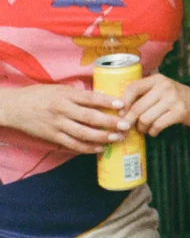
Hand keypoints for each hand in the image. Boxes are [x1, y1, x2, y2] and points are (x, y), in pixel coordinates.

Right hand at [0, 84, 126, 153]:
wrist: (15, 107)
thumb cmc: (41, 95)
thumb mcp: (61, 89)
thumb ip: (80, 94)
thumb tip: (104, 96)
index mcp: (66, 95)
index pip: (90, 98)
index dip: (107, 102)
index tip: (122, 105)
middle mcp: (62, 110)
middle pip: (90, 118)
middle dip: (110, 123)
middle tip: (125, 125)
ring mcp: (57, 125)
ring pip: (83, 134)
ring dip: (102, 137)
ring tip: (117, 138)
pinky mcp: (52, 137)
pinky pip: (72, 144)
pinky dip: (87, 148)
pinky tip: (100, 148)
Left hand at [120, 75, 189, 135]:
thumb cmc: (177, 99)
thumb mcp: (162, 90)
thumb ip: (144, 95)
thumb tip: (118, 110)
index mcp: (158, 79)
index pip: (132, 88)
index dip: (122, 103)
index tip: (120, 114)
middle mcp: (165, 86)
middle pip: (136, 108)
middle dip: (129, 122)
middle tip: (127, 129)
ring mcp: (173, 98)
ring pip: (145, 119)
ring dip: (142, 128)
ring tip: (144, 129)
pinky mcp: (180, 111)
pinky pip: (157, 125)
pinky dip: (153, 132)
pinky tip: (155, 131)